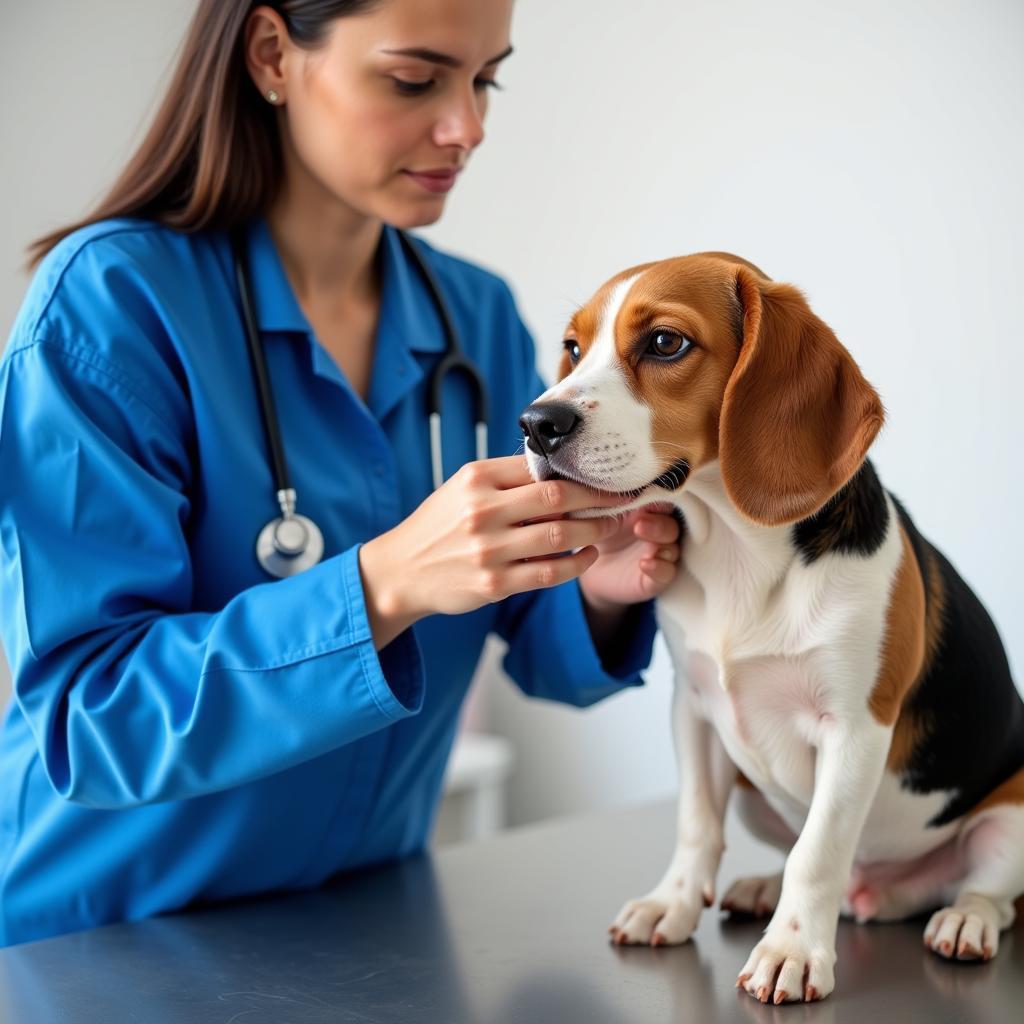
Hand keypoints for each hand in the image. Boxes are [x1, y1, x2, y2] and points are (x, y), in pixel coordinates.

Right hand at [358, 456, 623, 647]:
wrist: (401, 570)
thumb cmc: (439, 525)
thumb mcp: (462, 488)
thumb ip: (506, 478)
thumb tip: (558, 470)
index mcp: (476, 479)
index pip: (539, 468)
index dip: (579, 472)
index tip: (604, 475)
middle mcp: (482, 511)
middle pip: (556, 497)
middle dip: (596, 497)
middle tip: (620, 499)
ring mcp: (489, 550)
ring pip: (559, 535)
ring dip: (594, 530)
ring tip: (609, 527)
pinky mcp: (494, 584)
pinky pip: (549, 572)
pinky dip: (576, 564)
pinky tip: (588, 556)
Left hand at [578, 504, 681, 613]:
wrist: (591, 568)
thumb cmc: (597, 533)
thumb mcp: (597, 517)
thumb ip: (605, 503)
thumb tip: (602, 484)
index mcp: (648, 511)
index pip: (662, 501)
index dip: (658, 497)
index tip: (645, 495)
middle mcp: (659, 531)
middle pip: (671, 524)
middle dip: (658, 522)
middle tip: (639, 523)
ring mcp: (660, 554)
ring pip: (672, 546)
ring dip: (659, 540)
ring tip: (640, 533)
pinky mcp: (658, 577)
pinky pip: (666, 572)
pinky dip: (659, 567)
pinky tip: (645, 564)